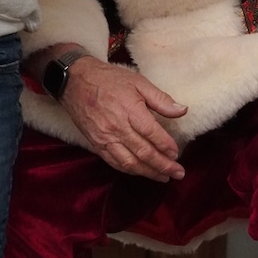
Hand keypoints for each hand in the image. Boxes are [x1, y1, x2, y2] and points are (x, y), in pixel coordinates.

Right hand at [60, 57, 186, 181]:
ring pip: (129, 162)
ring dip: (148, 172)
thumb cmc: (109, 80)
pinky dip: (130, 170)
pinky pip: (114, 162)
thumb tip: (182, 110)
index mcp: (130, 110)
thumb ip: (161, 99)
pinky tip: (141, 172)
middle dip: (163, 165)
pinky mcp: (96, 144)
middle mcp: (117, 127)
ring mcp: (105, 138)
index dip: (166, 146)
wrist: (75, 81)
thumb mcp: (138, 82)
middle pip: (144, 152)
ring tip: (163, 177)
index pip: (152, 134)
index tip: (177, 153)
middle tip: (178, 173)